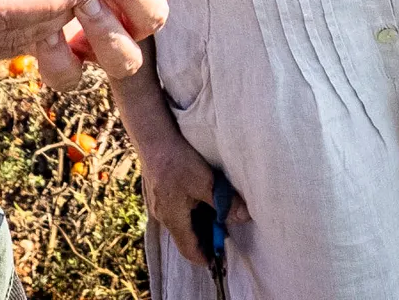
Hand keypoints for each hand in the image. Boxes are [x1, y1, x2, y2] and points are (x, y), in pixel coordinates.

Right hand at [140, 128, 249, 267]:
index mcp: (173, 220)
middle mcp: (163, 216)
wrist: (153, 139)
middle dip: (205, 239)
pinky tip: (202, 200)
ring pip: (181, 224)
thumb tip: (244, 217)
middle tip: (224, 233)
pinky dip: (191, 212)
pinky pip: (177, 211)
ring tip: (217, 216)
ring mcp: (159, 205)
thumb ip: (224, 203)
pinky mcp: (158, 194)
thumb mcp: (206, 182)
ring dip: (199, 224)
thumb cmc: (178, 161)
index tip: (220, 258)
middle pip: (186, 238)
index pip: (189, 250)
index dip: (205, 257)